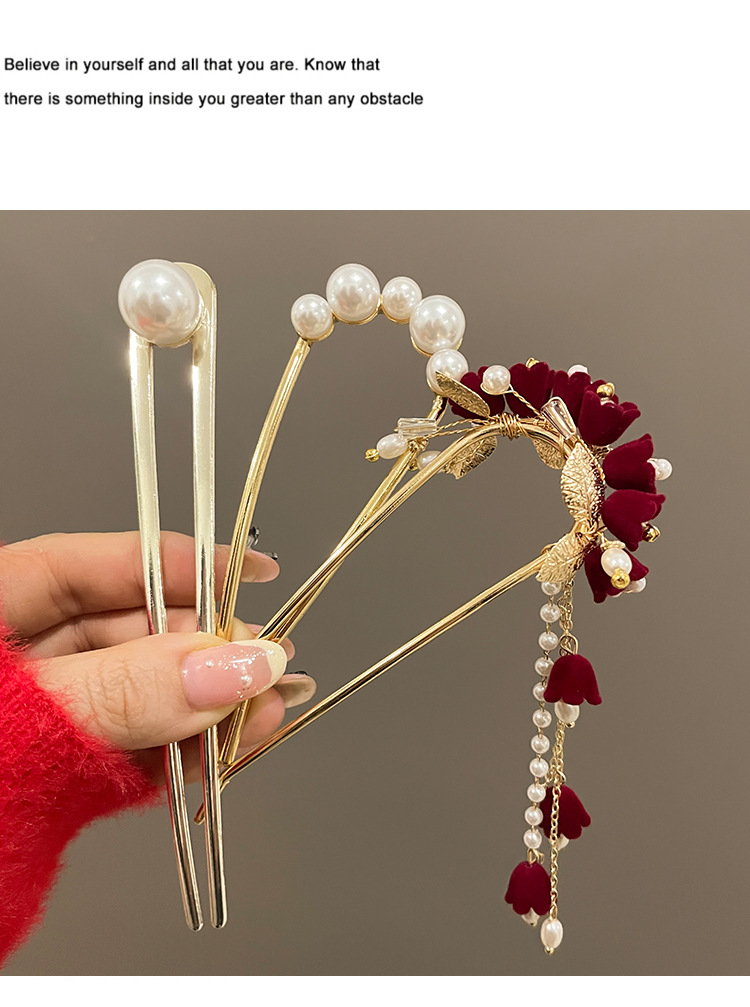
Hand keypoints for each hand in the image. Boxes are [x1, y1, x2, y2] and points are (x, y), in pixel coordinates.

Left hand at [0, 531, 315, 782]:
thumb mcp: (27, 714)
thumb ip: (127, 691)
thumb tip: (231, 667)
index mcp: (0, 602)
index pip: (107, 565)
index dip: (188, 563)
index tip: (255, 572)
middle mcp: (21, 650)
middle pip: (134, 630)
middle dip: (209, 654)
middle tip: (268, 670)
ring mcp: (38, 709)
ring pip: (140, 692)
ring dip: (203, 710)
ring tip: (258, 720)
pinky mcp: (52, 766)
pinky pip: (125, 747)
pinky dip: (172, 756)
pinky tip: (215, 758)